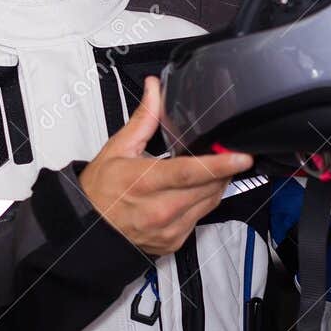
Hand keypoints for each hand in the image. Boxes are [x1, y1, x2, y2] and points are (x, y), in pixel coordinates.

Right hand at [80, 77, 252, 255]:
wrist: (89, 231)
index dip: (220, 164)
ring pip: (210, 203)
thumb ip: (144, 119)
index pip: (191, 172)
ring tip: (210, 170)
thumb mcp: (118, 150)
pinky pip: (201, 218)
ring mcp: (169, 228)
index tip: (241, 157)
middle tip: (228, 155)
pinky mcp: (175, 241)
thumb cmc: (99, 192)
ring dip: (216, 184)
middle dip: (223, 170)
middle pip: (209, 187)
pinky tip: (192, 192)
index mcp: (146, 183)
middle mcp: (160, 210)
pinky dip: (203, 202)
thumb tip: (154, 90)